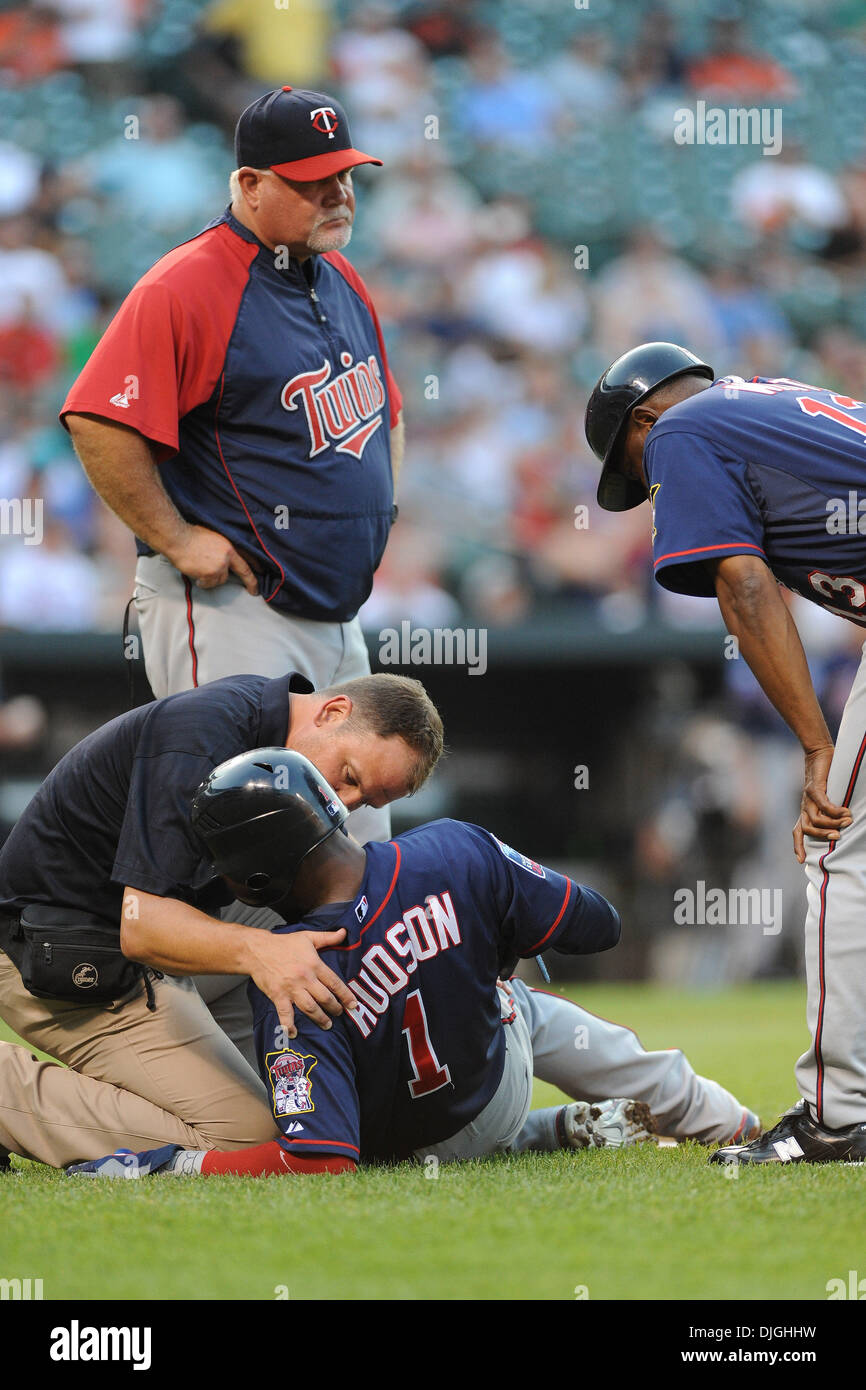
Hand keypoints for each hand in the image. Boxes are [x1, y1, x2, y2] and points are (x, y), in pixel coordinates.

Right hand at [165, 524, 257, 593]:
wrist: (177, 538)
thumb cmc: (190, 536)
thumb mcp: (212, 538)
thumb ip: (221, 549)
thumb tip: (223, 560)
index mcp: (228, 546)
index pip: (245, 560)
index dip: (254, 569)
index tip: (260, 576)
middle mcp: (226, 556)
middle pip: (238, 573)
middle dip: (246, 582)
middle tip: (254, 591)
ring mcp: (219, 566)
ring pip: (219, 580)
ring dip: (210, 578)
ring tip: (199, 568)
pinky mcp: (210, 573)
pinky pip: (208, 584)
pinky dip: (202, 582)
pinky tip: (196, 573)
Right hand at [246, 928, 356, 1037]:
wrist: (258, 950)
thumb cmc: (283, 943)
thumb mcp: (308, 936)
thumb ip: (327, 937)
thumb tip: (343, 932)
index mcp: (314, 964)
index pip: (334, 983)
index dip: (346, 995)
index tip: (353, 1005)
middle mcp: (305, 978)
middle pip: (325, 998)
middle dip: (335, 1008)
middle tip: (340, 1014)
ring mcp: (291, 988)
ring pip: (310, 1008)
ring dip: (320, 1018)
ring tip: (327, 1024)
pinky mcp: (278, 996)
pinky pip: (285, 1014)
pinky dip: (289, 1025)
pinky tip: (293, 1033)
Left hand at [793, 744, 851, 862]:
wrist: (819, 754)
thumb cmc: (825, 777)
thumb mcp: (827, 797)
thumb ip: (830, 810)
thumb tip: (845, 822)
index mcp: (806, 810)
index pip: (797, 832)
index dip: (798, 847)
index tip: (801, 861)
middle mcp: (804, 806)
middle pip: (807, 830)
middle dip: (822, 836)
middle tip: (838, 836)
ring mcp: (807, 797)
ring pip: (815, 819)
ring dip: (832, 823)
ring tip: (847, 821)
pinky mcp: (814, 788)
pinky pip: (822, 804)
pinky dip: (834, 811)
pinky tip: (845, 812)